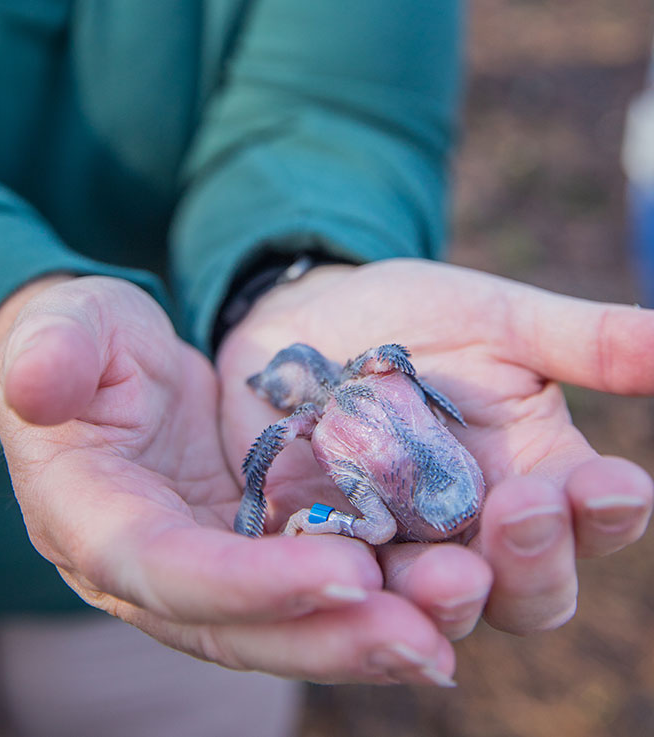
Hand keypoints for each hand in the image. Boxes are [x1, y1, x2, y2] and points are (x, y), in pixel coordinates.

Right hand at [0, 275, 457, 685]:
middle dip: (324, 639)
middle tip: (422, 642)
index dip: (244, 582)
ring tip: (439, 644)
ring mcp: (195, 568)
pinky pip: (298, 593)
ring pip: (274, 626)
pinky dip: (357, 609)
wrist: (100, 368)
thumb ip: (50, 348)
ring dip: (355, 641)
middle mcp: (142, 568)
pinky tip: (425, 612)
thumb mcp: (65, 326)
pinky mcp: (238, 554)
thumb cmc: (81, 339)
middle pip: (231, 624)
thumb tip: (34, 380)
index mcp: (90, 517)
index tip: (343, 572)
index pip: (163, 567)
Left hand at [217, 259, 653, 638]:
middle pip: (528, 590)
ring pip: (438, 606)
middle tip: (523, 508)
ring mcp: (402, 547)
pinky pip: (339, 584)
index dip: (607, 510)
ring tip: (448, 572)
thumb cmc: (417, 318)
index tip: (612, 482)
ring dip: (449, 598)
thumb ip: (584, 342)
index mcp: (538, 478)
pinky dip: (347, 587)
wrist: (312, 316)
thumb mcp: (500, 322)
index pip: (590, 518)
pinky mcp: (325, 549)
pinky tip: (345, 572)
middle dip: (534, 559)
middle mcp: (478, 532)